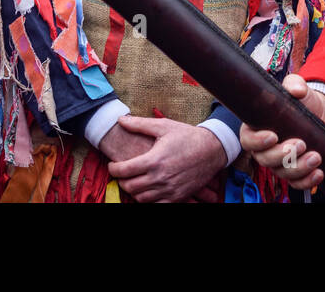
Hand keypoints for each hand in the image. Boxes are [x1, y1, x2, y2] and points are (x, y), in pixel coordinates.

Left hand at [106, 115, 226, 202]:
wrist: (212, 150)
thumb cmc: (187, 136)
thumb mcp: (163, 126)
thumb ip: (139, 124)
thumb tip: (120, 120)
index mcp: (155, 160)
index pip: (124, 171)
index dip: (113, 169)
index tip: (112, 165)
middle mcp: (161, 178)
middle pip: (130, 187)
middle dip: (121, 181)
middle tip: (121, 173)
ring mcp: (170, 190)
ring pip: (141, 199)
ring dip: (133, 191)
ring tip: (132, 180)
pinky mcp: (178, 197)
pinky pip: (156, 205)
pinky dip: (147, 199)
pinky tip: (147, 189)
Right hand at [239, 73, 324, 191]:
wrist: (320, 113)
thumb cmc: (301, 100)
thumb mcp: (297, 87)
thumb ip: (294, 84)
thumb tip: (296, 91)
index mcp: (257, 127)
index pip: (248, 140)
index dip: (257, 142)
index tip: (273, 136)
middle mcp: (265, 148)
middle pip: (264, 160)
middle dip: (282, 155)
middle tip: (301, 144)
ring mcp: (279, 162)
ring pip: (281, 173)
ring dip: (298, 168)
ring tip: (316, 157)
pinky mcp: (295, 171)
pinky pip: (296, 183)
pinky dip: (307, 181)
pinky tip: (319, 173)